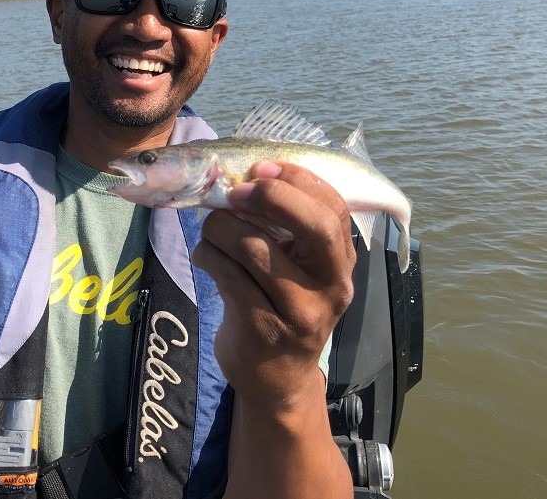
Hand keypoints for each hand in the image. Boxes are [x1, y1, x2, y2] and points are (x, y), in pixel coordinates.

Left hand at [192, 160, 355, 407]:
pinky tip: (206, 258)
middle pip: (312, 226)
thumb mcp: (300, 269)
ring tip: (212, 232)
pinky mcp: (264, 329)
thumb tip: (246, 176)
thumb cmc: (284, 307)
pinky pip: (227, 275)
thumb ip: (286, 228)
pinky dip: (207, 256)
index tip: (261, 167)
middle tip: (234, 193)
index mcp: (341, 262)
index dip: (297, 180)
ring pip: (254, 247)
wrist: (277, 379)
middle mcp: (331, 286)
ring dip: (221, 228)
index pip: (333, 208)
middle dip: (269, 197)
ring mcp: (300, 312)